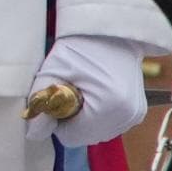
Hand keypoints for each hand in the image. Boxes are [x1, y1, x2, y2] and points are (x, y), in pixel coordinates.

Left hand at [24, 34, 150, 147]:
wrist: (109, 33)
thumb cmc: (78, 48)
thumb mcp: (51, 73)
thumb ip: (39, 106)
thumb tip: (34, 134)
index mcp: (109, 108)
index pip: (71, 137)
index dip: (57, 120)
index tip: (57, 97)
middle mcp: (127, 116)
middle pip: (85, 137)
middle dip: (73, 120)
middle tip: (71, 91)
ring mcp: (134, 115)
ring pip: (97, 133)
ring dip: (85, 119)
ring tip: (85, 90)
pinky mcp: (137, 112)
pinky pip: (108, 125)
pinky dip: (98, 116)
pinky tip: (95, 94)